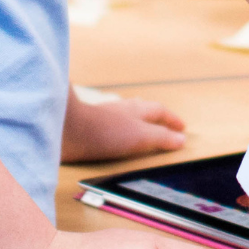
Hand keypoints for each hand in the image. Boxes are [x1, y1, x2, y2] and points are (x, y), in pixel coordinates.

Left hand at [63, 94, 186, 162]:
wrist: (66, 131)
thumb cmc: (104, 132)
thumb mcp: (140, 136)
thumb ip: (161, 137)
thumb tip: (181, 139)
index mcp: (136, 110)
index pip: (159, 111)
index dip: (172, 120)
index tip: (182, 128)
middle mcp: (121, 111)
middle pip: (142, 109)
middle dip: (155, 116)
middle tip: (163, 123)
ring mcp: (104, 117)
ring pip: (125, 116)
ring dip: (136, 121)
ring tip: (140, 128)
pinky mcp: (89, 128)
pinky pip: (110, 126)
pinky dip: (118, 130)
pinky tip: (113, 137)